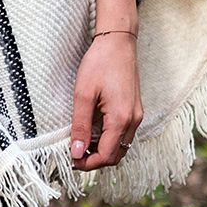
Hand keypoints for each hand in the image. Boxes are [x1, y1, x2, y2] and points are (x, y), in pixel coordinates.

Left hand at [69, 33, 142, 170]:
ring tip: (81, 143)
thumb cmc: (99, 63)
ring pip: (120, 147)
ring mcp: (136, 116)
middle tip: (74, 155)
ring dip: (102, 151)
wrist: (118, 42)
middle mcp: (133, 121)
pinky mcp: (134, 110)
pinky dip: (108, 140)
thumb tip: (76, 152)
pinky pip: (123, 135)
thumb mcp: (83, 94)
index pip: (106, 156)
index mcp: (121, 118)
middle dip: (95, 161)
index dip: (87, 163)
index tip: (70, 160)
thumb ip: (80, 125)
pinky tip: (93, 131)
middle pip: (116, 156)